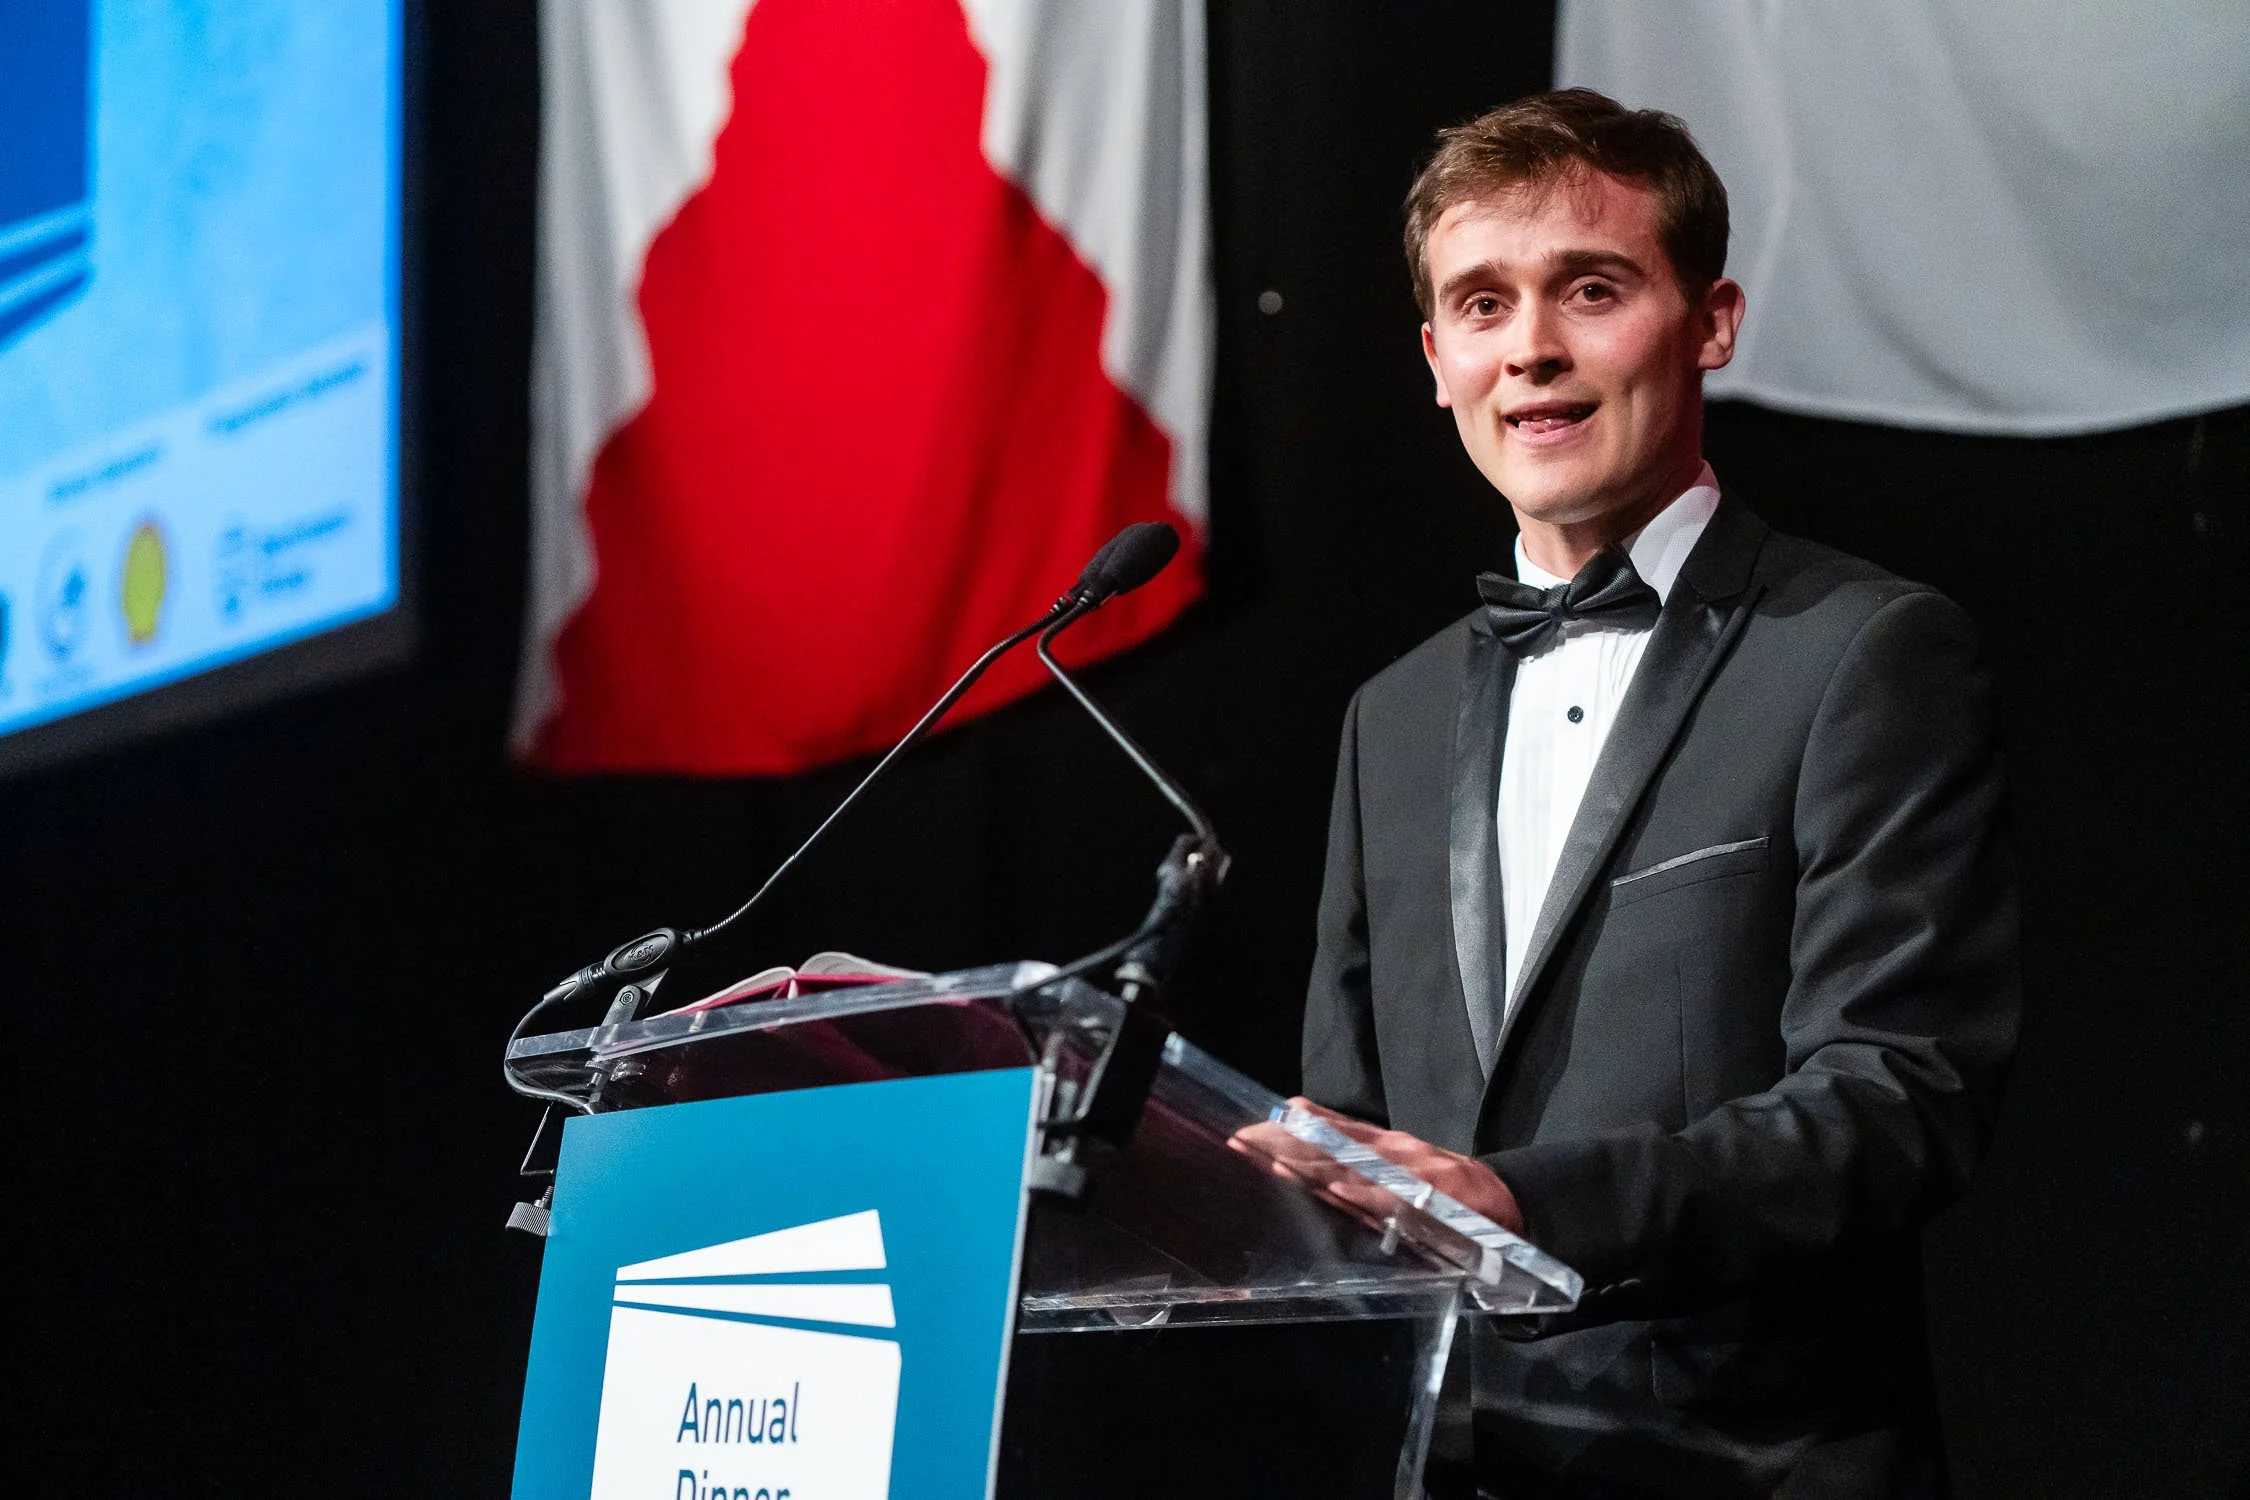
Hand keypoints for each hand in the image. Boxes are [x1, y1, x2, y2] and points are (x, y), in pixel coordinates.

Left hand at [1231, 1097, 1523, 1234]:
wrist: (1508, 1207)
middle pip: (1331, 1143)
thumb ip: (1360, 1169)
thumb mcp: (1399, 1174)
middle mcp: (1393, 1151)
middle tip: (1244, 1143)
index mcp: (1382, 1146)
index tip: (1247, 1133)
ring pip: (1356, 1164)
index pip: (1327, 1131)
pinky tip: (1337, 1190)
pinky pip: (1395, 1197)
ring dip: (1314, 1162)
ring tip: (1274, 1161)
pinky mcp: (1434, 1197)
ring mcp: (1412, 1172)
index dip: (1286, 1132)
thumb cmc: (1446, 1194)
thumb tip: (1309, 1165)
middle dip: (1285, 1144)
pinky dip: (1365, 1193)